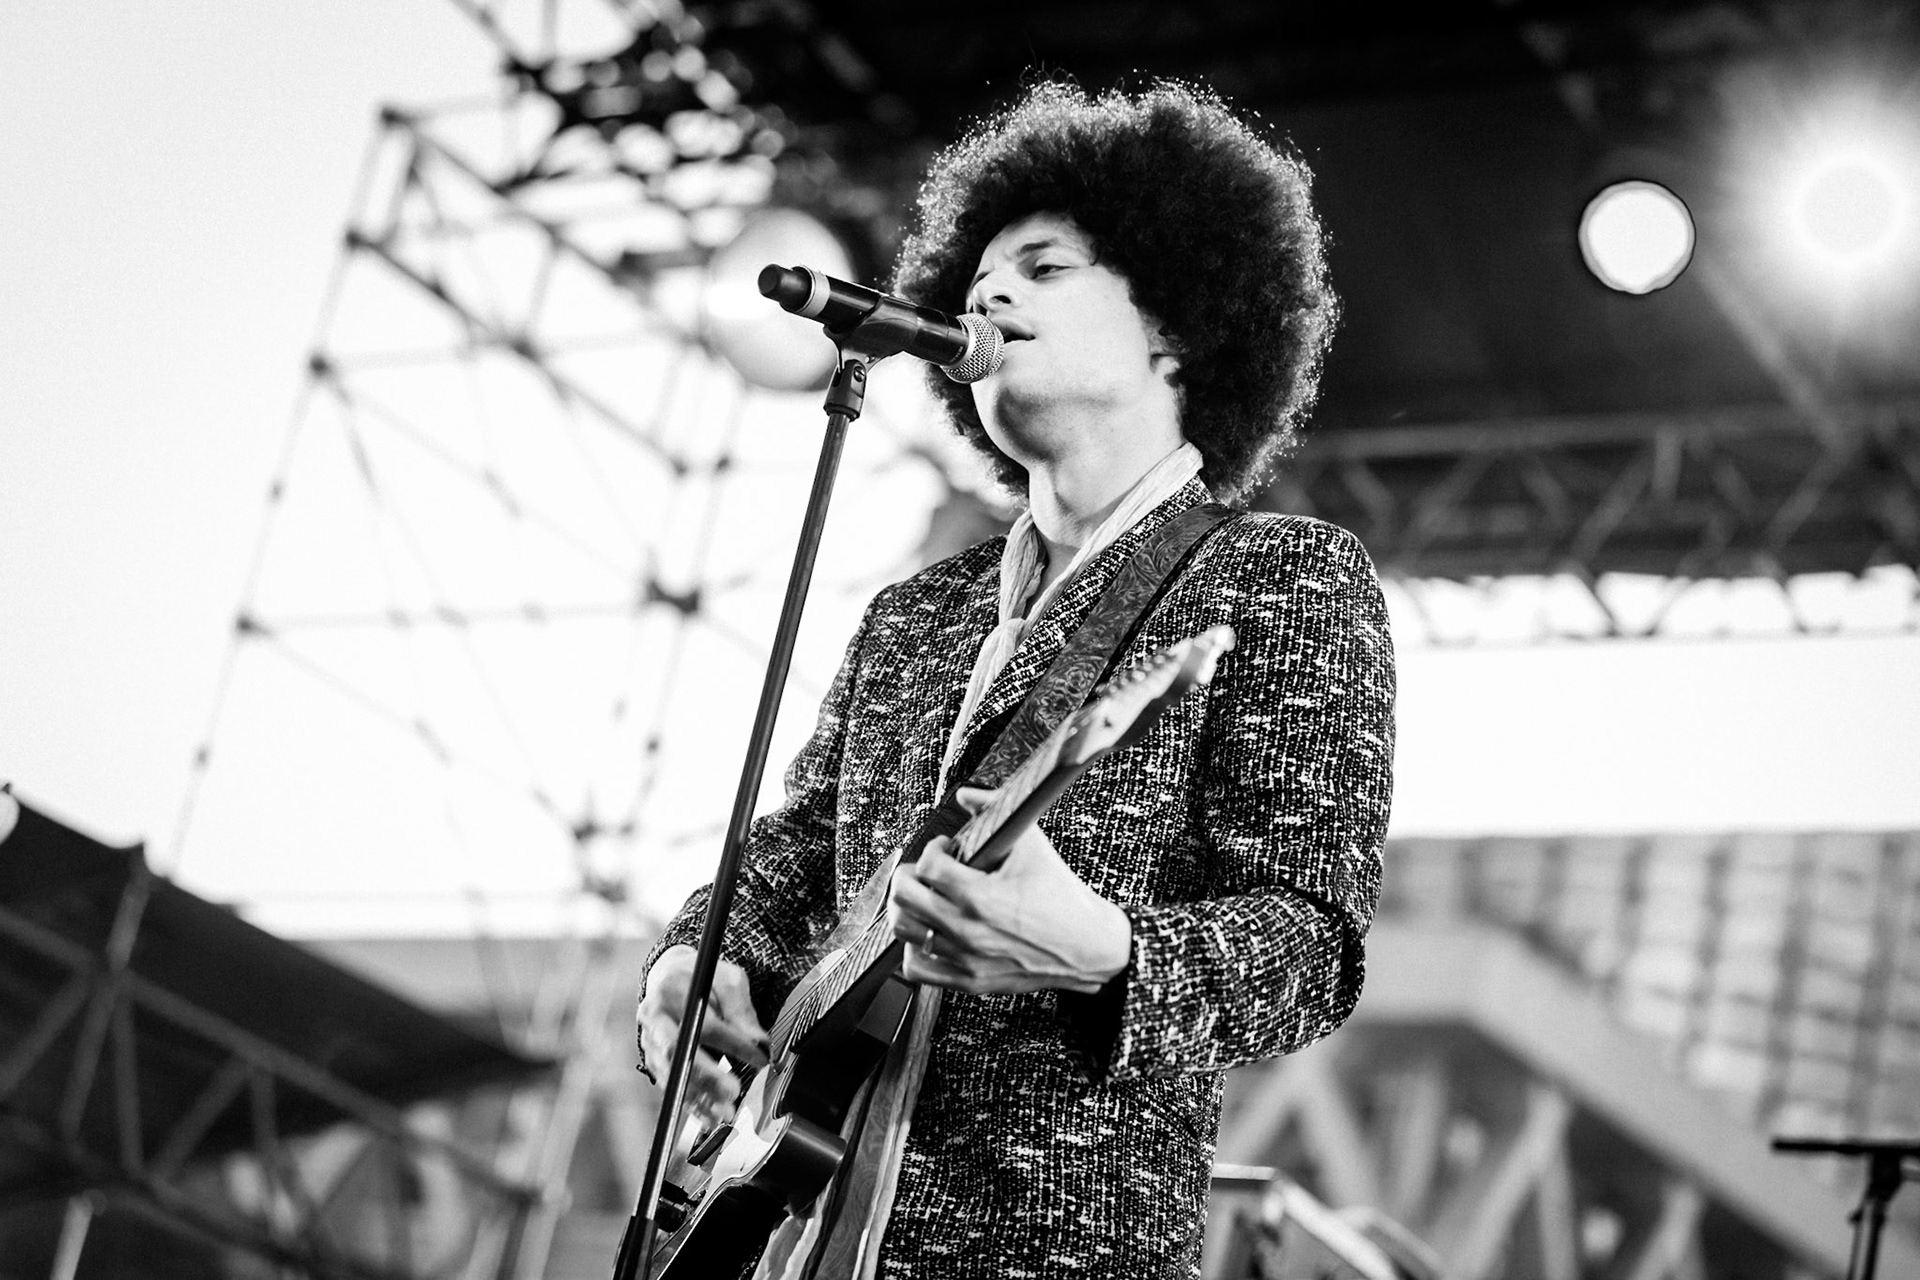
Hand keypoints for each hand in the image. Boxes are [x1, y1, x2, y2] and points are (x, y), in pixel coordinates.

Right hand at [637, 946, 770, 1121]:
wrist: (670, 978)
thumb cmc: (704, 981)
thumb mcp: (729, 981)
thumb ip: (742, 1010)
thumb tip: (759, 1043)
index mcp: (673, 989)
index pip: (705, 1021)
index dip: (733, 1042)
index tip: (760, 1057)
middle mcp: (654, 1016)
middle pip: (676, 1050)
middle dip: (706, 1075)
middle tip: (733, 1091)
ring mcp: (649, 1040)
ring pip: (671, 1073)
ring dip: (698, 1097)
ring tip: (724, 1113)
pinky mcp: (650, 1060)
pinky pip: (669, 1085)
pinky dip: (690, 1104)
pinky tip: (709, 1116)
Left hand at [887, 787, 1131, 994]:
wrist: (1087, 945)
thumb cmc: (1062, 896)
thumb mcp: (1033, 845)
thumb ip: (996, 811)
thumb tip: (967, 794)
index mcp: (981, 895)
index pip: (927, 866)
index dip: (933, 849)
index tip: (946, 848)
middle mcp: (967, 929)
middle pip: (904, 896)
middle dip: (910, 873)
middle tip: (926, 870)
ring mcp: (965, 958)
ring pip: (903, 930)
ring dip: (907, 907)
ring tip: (923, 898)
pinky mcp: (969, 980)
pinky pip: (916, 967)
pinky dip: (914, 948)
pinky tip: (929, 932)